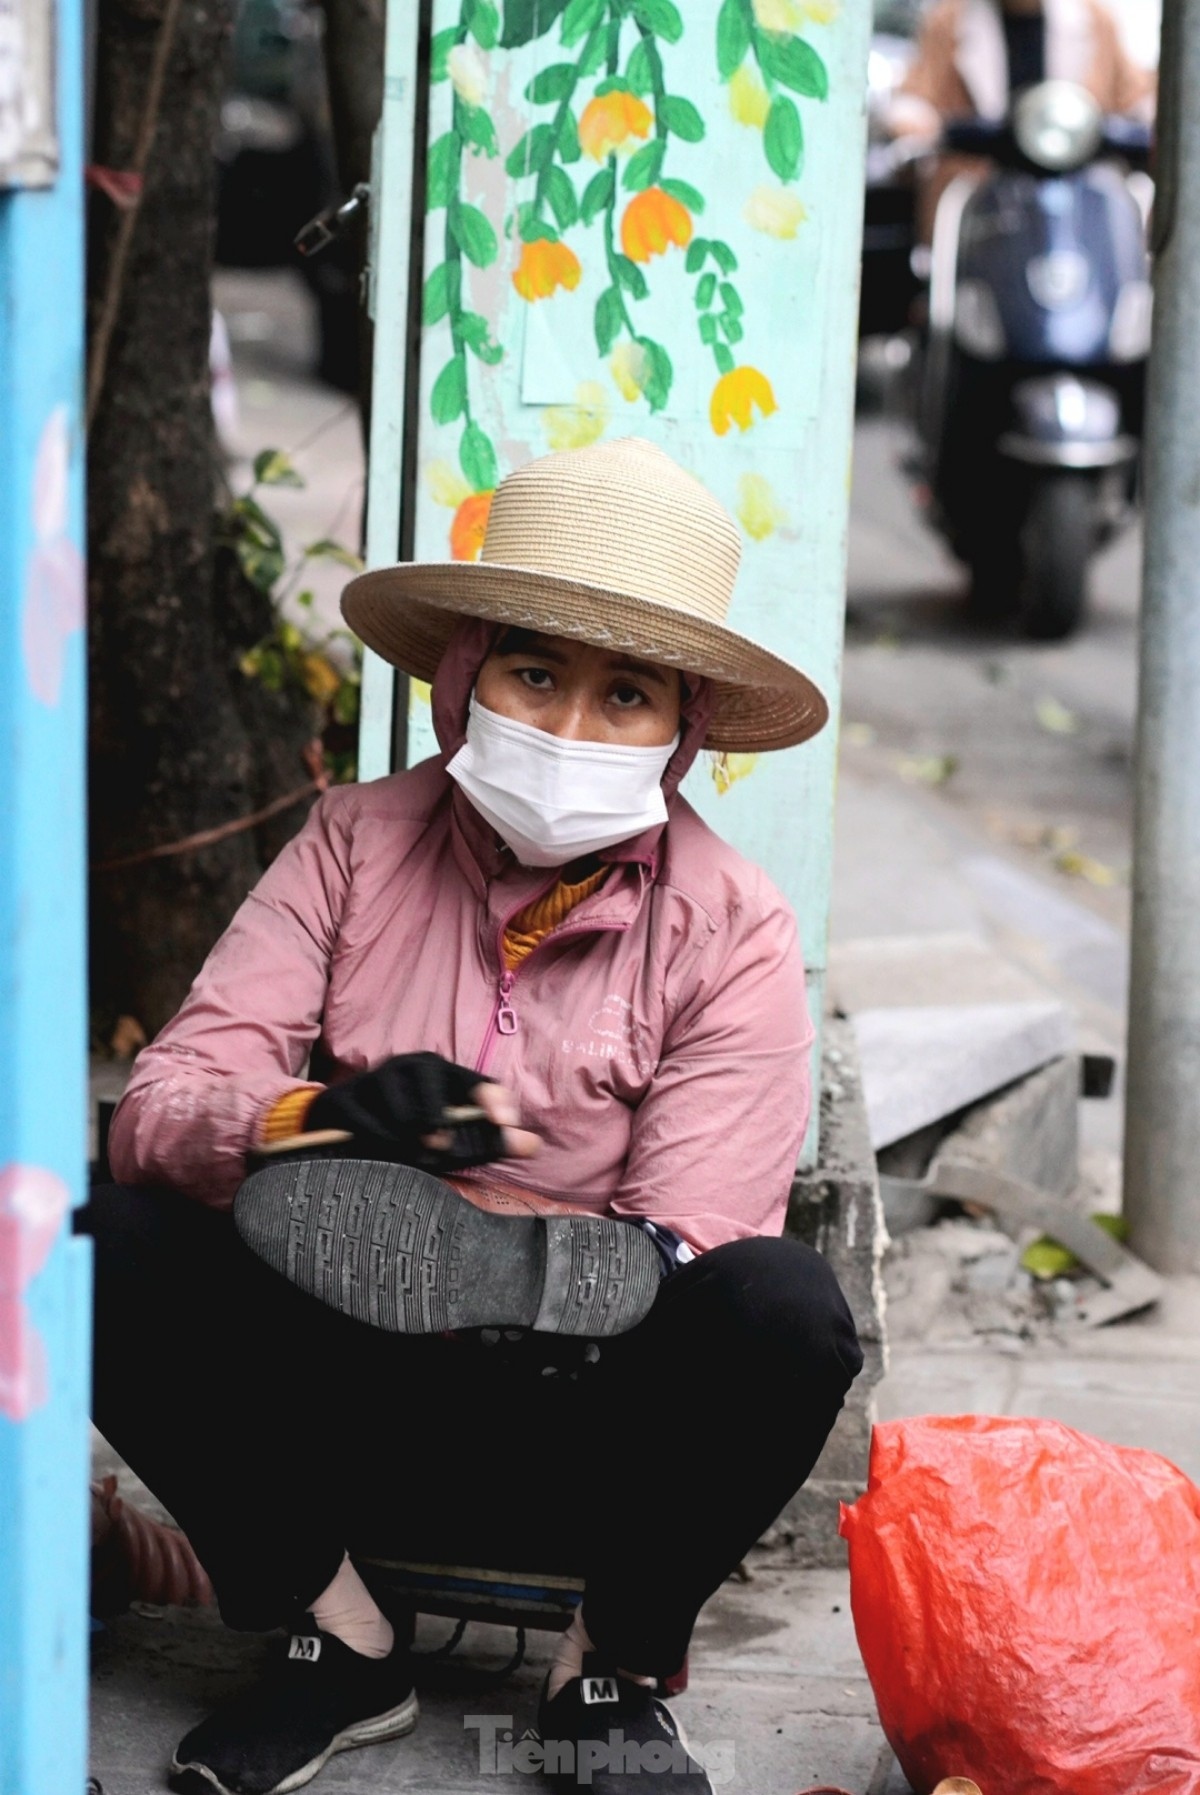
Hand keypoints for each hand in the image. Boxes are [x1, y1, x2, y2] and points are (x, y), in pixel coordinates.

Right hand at [307, 1052, 539, 1171]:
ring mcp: (377, 1077)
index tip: (506, 1123)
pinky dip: (380, 1146)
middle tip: (438, 1148)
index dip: (493, 1100)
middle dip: (440, 1130)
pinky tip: (379, 1149)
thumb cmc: (408, 1128)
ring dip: (408, 1145)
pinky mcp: (347, 1097)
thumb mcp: (451, 1134)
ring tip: (407, 1152)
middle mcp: (411, 1064)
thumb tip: (535, 1145)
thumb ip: (489, 1140)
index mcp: (443, 1070)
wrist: (342, 1120)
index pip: (476, 1081)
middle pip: (436, 1103)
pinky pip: (371, 1128)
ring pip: (403, 1119)